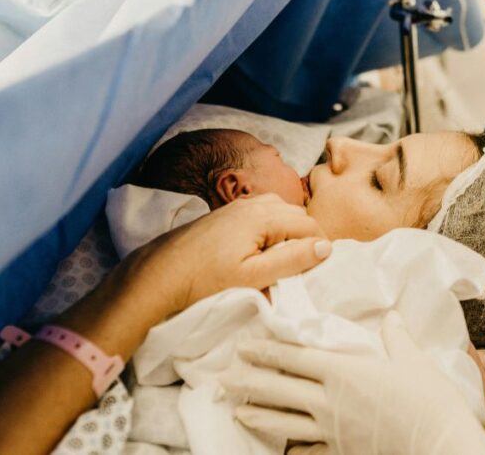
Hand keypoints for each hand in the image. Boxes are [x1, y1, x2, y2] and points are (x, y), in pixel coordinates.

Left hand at [127, 194, 330, 314]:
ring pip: (279, 210)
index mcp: (262, 216)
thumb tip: (325, 246)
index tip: (322, 268)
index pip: (309, 223)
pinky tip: (264, 248)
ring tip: (287, 259)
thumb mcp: (253, 277)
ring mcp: (237, 207)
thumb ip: (292, 260)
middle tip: (306, 266)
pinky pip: (262, 213)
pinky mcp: (225, 215)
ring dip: (290, 230)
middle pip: (296, 213)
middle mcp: (252, 204)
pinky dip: (273, 227)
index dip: (322, 245)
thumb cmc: (205, 279)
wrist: (160, 274)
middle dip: (307, 236)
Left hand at [221, 311, 484, 454]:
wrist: (438, 444)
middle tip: (222, 379)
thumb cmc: (428, 399)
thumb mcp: (412, 359)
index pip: (294, 358)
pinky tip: (283, 449)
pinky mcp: (343, 452)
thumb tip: (392, 315)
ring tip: (237, 412)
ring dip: (258, 416)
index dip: (266, 351)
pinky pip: (309, 450)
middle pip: (279, 389)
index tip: (243, 347)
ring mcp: (333, 431)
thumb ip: (396, 336)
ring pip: (285, 423)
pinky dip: (293, 448)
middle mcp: (329, 402)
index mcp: (342, 372)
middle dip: (248, 382)